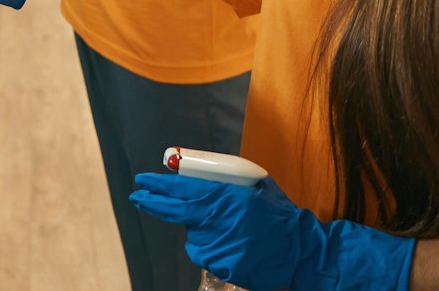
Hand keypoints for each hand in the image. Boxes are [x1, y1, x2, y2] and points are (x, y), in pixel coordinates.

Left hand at [128, 173, 413, 290]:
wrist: (301, 250)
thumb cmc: (279, 214)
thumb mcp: (254, 185)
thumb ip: (226, 181)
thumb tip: (195, 172)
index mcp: (228, 198)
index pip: (183, 190)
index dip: (160, 185)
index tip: (142, 180)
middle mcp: (219, 222)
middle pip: (176, 212)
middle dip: (153, 202)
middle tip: (138, 195)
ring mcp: (220, 247)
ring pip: (193, 235)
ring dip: (198, 229)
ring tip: (224, 227)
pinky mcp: (223, 266)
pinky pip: (205, 252)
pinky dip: (210, 246)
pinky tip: (230, 243)